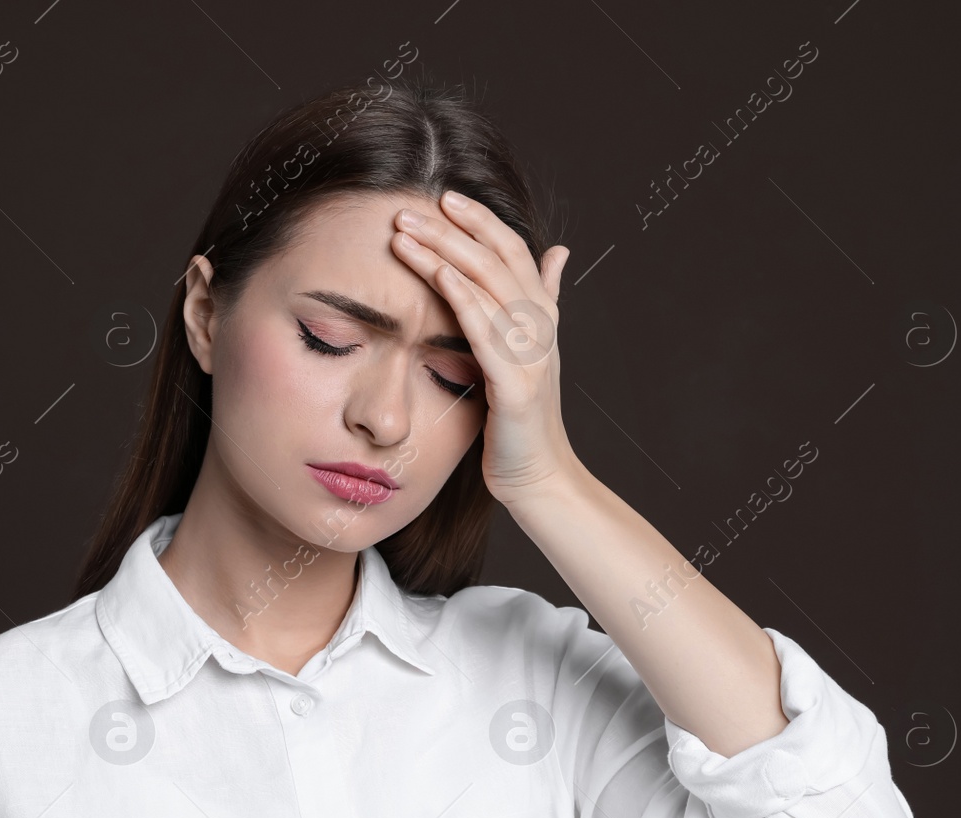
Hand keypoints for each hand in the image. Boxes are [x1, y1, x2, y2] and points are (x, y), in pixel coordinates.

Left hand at [389, 190, 577, 506]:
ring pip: (487, 284)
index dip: (482, 220)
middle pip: (496, 258)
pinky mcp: (515, 384)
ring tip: (403, 229)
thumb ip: (540, 300)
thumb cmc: (522, 421)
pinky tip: (434, 271)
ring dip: (442, 251)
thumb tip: (558, 251)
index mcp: (541, 316)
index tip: (445, 196)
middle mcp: (540, 327)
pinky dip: (460, 295)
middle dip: (452, 228)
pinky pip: (485, 329)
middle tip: (407, 206)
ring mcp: (530, 353)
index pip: (513, 250)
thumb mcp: (529, 353)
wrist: (539, 478)